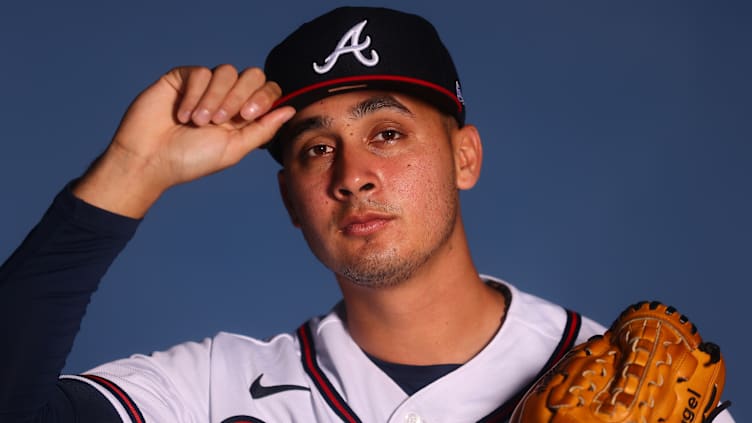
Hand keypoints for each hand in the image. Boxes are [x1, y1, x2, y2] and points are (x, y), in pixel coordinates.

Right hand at [74, 65, 294, 216]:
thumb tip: (290, 109)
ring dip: (215, 98)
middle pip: (252, 75)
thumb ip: (263, 129)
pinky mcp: (182, 78)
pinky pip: (200, 72)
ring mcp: (205, 86)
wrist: (150, 159)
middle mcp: (227, 97)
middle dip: (240, 96)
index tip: (247, 116)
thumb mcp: (234, 149)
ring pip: (226, 72)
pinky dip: (194, 95)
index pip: (268, 90)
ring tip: (199, 122)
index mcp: (244, 114)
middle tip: (222, 120)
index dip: (264, 97)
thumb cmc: (191, 160)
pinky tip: (182, 115)